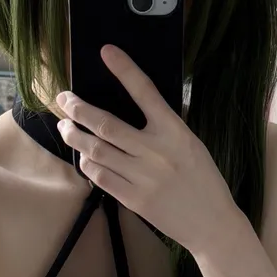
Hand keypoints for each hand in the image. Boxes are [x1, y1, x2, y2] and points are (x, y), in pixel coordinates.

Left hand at [54, 47, 243, 255]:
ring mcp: (144, 177)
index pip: (146, 93)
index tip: (106, 52)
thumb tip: (132, 110)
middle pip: (107, 125)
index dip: (125, 70)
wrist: (212, 224)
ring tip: (66, 127)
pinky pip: (101, 177)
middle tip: (64, 100)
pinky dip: (88, 164)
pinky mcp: (135, 200)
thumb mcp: (191, 145)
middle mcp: (157, 152)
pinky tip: (83, 157)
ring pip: (97, 151)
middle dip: (79, 110)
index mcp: (175, 132)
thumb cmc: (203, 181)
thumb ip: (164, 128)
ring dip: (76, 136)